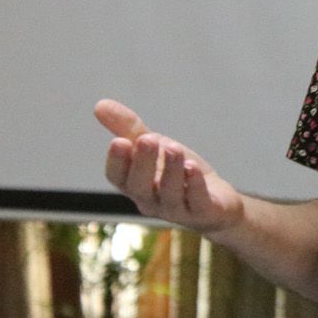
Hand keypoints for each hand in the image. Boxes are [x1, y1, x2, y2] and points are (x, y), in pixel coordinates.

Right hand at [95, 98, 244, 233]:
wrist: (217, 200)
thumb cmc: (177, 171)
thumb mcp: (154, 146)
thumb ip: (128, 129)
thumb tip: (99, 104)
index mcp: (134, 184)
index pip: (118, 177)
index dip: (117, 161)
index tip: (119, 141)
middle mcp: (151, 200)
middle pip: (140, 187)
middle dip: (142, 163)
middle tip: (147, 139)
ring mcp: (176, 209)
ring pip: (169, 193)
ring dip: (171, 170)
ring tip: (174, 147)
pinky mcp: (202, 212)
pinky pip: (196, 202)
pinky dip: (194, 185)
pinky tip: (193, 168)